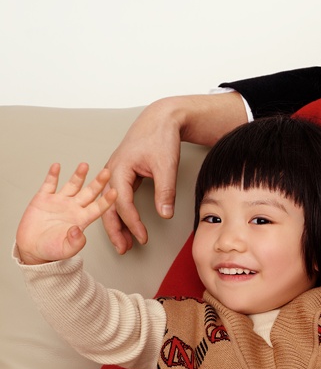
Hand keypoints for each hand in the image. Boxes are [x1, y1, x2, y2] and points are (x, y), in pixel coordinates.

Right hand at [15, 163, 118, 264]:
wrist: (32, 248)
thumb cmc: (51, 250)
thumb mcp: (65, 249)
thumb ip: (74, 243)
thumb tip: (78, 232)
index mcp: (81, 219)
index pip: (98, 208)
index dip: (106, 200)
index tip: (115, 192)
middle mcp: (73, 208)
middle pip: (89, 192)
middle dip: (98, 182)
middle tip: (107, 172)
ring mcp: (59, 201)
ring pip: (72, 185)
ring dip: (78, 175)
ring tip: (84, 165)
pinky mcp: (43, 198)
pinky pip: (49, 184)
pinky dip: (52, 175)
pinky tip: (57, 166)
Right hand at [101, 92, 247, 253]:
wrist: (161, 119)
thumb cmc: (161, 137)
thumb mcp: (166, 165)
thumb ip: (165, 190)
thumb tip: (165, 214)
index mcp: (119, 168)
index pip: (122, 202)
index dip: (132, 222)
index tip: (142, 238)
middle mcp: (112, 171)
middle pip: (107, 206)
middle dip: (115, 230)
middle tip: (123, 249)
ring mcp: (115, 173)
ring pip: (110, 204)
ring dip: (116, 224)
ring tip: (124, 243)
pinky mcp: (122, 174)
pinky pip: (117, 197)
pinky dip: (121, 212)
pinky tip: (127, 224)